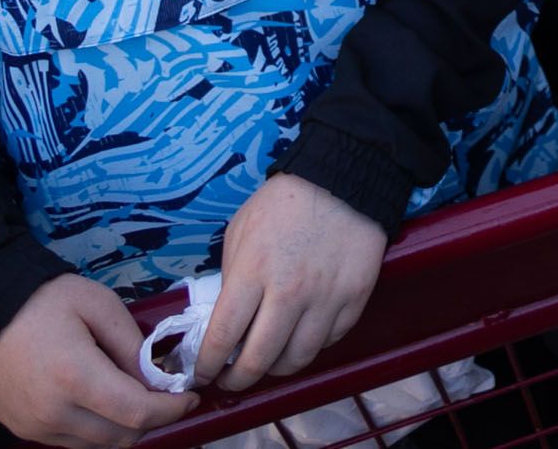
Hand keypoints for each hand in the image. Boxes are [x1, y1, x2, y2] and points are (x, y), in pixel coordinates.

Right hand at [0, 272, 187, 445]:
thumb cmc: (39, 301)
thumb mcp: (96, 304)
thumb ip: (131, 343)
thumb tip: (154, 377)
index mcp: (75, 377)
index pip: (137, 412)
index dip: (171, 409)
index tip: (189, 396)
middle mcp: (54, 413)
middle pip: (122, 436)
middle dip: (152, 419)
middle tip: (164, 393)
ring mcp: (36, 427)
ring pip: (99, 445)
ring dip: (125, 427)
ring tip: (134, 395)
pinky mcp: (25, 430)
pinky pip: (74, 442)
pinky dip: (97, 430)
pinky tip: (102, 401)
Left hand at [199, 172, 386, 395]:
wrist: (344, 177)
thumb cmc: (285, 202)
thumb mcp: (241, 230)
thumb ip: (232, 276)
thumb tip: (227, 320)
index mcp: (254, 271)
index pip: (223, 337)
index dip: (208, 365)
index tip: (203, 373)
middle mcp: (290, 291)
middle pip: (259, 360)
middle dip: (238, 379)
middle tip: (231, 379)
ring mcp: (326, 298)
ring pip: (297, 360)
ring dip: (276, 368)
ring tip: (267, 362)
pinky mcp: (354, 298)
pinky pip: (329, 341)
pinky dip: (311, 346)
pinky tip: (300, 336)